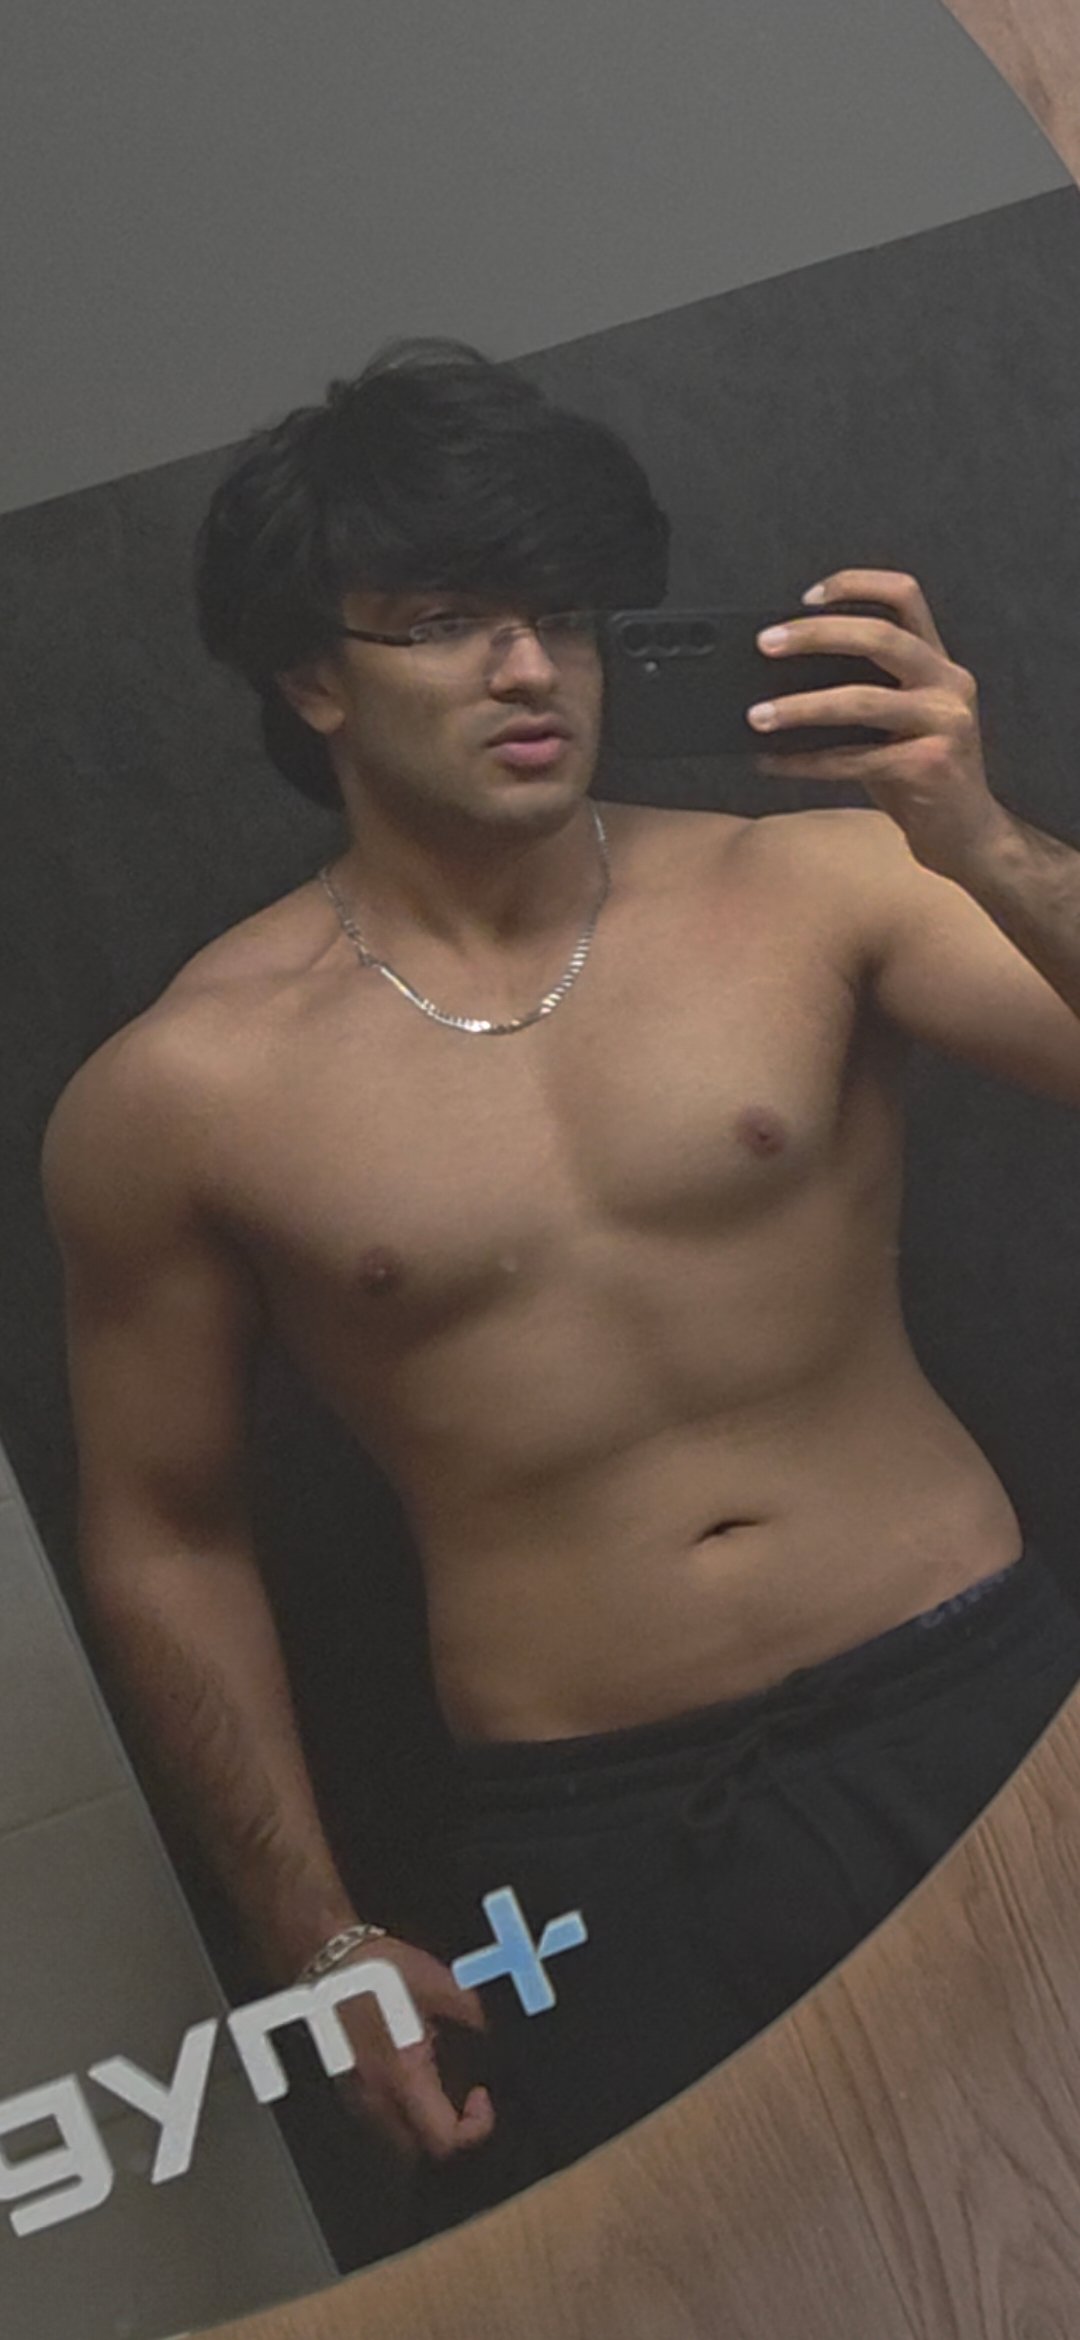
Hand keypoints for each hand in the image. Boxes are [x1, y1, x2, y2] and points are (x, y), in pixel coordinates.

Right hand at [329, 1935, 495, 2162]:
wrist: (327, 1962)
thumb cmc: (373, 1971)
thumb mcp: (435, 1981)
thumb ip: (471, 2009)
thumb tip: (495, 2027)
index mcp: (402, 2074)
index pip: (444, 2139)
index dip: (475, 2127)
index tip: (482, 2097)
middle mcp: (377, 2098)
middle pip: (423, 2151)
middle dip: (449, 2132)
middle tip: (465, 2098)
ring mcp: (359, 2100)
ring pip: (400, 2143)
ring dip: (426, 2126)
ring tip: (441, 2088)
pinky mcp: (349, 2093)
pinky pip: (382, 2124)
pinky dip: (405, 2115)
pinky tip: (413, 2080)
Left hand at [747, 567, 1009, 878]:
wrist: (966, 834)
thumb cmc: (919, 775)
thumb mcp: (898, 722)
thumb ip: (865, 690)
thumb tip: (782, 678)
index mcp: (938, 662)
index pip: (905, 595)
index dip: (856, 584)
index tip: (805, 597)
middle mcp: (948, 683)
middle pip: (880, 636)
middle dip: (816, 635)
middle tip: (766, 644)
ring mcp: (944, 722)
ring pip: (861, 700)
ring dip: (800, 707)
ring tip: (756, 715)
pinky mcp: (930, 765)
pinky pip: (853, 759)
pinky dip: (804, 761)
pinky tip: (771, 763)